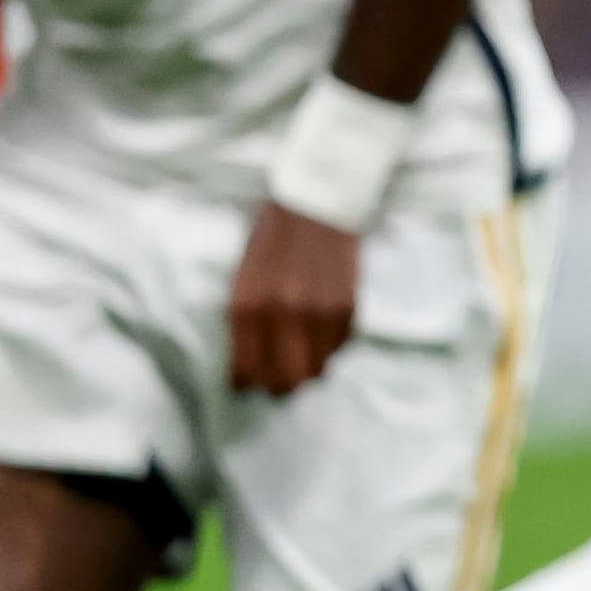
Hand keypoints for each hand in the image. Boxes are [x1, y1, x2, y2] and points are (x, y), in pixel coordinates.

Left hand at [226, 206, 361, 396]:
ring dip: (308, 367)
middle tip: (277, 377)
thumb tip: (252, 361)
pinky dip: (330, 346)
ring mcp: (319, 312)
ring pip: (317, 369)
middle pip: (286, 379)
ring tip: (301, 354)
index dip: (245, 382)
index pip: (246, 370)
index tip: (247, 383)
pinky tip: (320, 330)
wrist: (316, 205)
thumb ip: (246, 320)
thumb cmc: (271, 239)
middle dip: (279, 385)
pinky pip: (339, 346)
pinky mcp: (347, 307)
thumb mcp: (243, 279)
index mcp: (248, 306)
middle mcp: (283, 315)